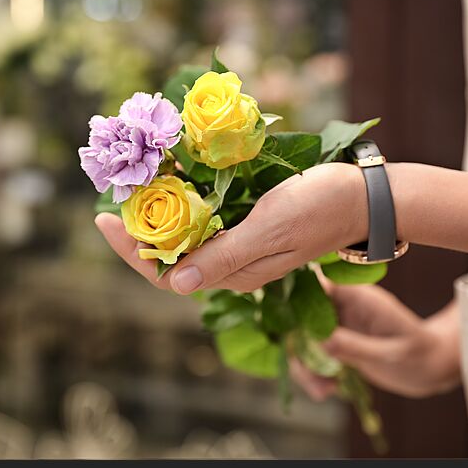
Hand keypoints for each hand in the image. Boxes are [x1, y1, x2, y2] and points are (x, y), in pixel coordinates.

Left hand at [95, 162, 367, 293]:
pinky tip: (168, 183)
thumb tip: (176, 284)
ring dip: (155, 217)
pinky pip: (204, 220)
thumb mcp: (269, 230)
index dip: (131, 251)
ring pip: (184, 238)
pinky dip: (181, 204)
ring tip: (130, 189)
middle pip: (169, 257)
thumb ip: (225, 256)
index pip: (167, 274)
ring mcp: (238, 245)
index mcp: (233, 274)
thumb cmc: (319, 209)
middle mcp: (230, 265)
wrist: (364, 195)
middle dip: (135, 232)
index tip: (103, 221)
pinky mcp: (247, 225)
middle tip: (109, 201)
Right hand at [291, 284, 460, 399]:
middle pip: (298, 314)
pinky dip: (313, 374)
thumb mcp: (391, 354)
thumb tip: (321, 341)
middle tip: (310, 373)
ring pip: (300, 338)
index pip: (314, 285)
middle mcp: (341, 306)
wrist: (431, 368)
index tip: (284, 324)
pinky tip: (327, 390)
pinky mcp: (333, 341)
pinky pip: (310, 354)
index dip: (293, 299)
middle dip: (297, 345)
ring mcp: (335, 324)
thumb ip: (356, 346)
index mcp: (356, 296)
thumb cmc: (421, 355)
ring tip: (324, 390)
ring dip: (304, 366)